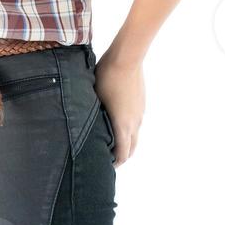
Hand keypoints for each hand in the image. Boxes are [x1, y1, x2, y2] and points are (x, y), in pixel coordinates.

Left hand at [93, 48, 144, 166]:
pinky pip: (136, 121)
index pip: (123, 154)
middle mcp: (135, 123)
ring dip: (126, 141)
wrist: (126, 58)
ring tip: (112, 140)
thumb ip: (93, 116)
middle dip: (122, 156)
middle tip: (109, 158)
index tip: (106, 165)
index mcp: (123, 126)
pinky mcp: (141, 103)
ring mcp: (140, 113)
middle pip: (132, 149)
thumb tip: (83, 125)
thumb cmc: (106, 77)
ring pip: (135, 135)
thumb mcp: (94, 98)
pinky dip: (129, 128)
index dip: (115, 163)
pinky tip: (118, 119)